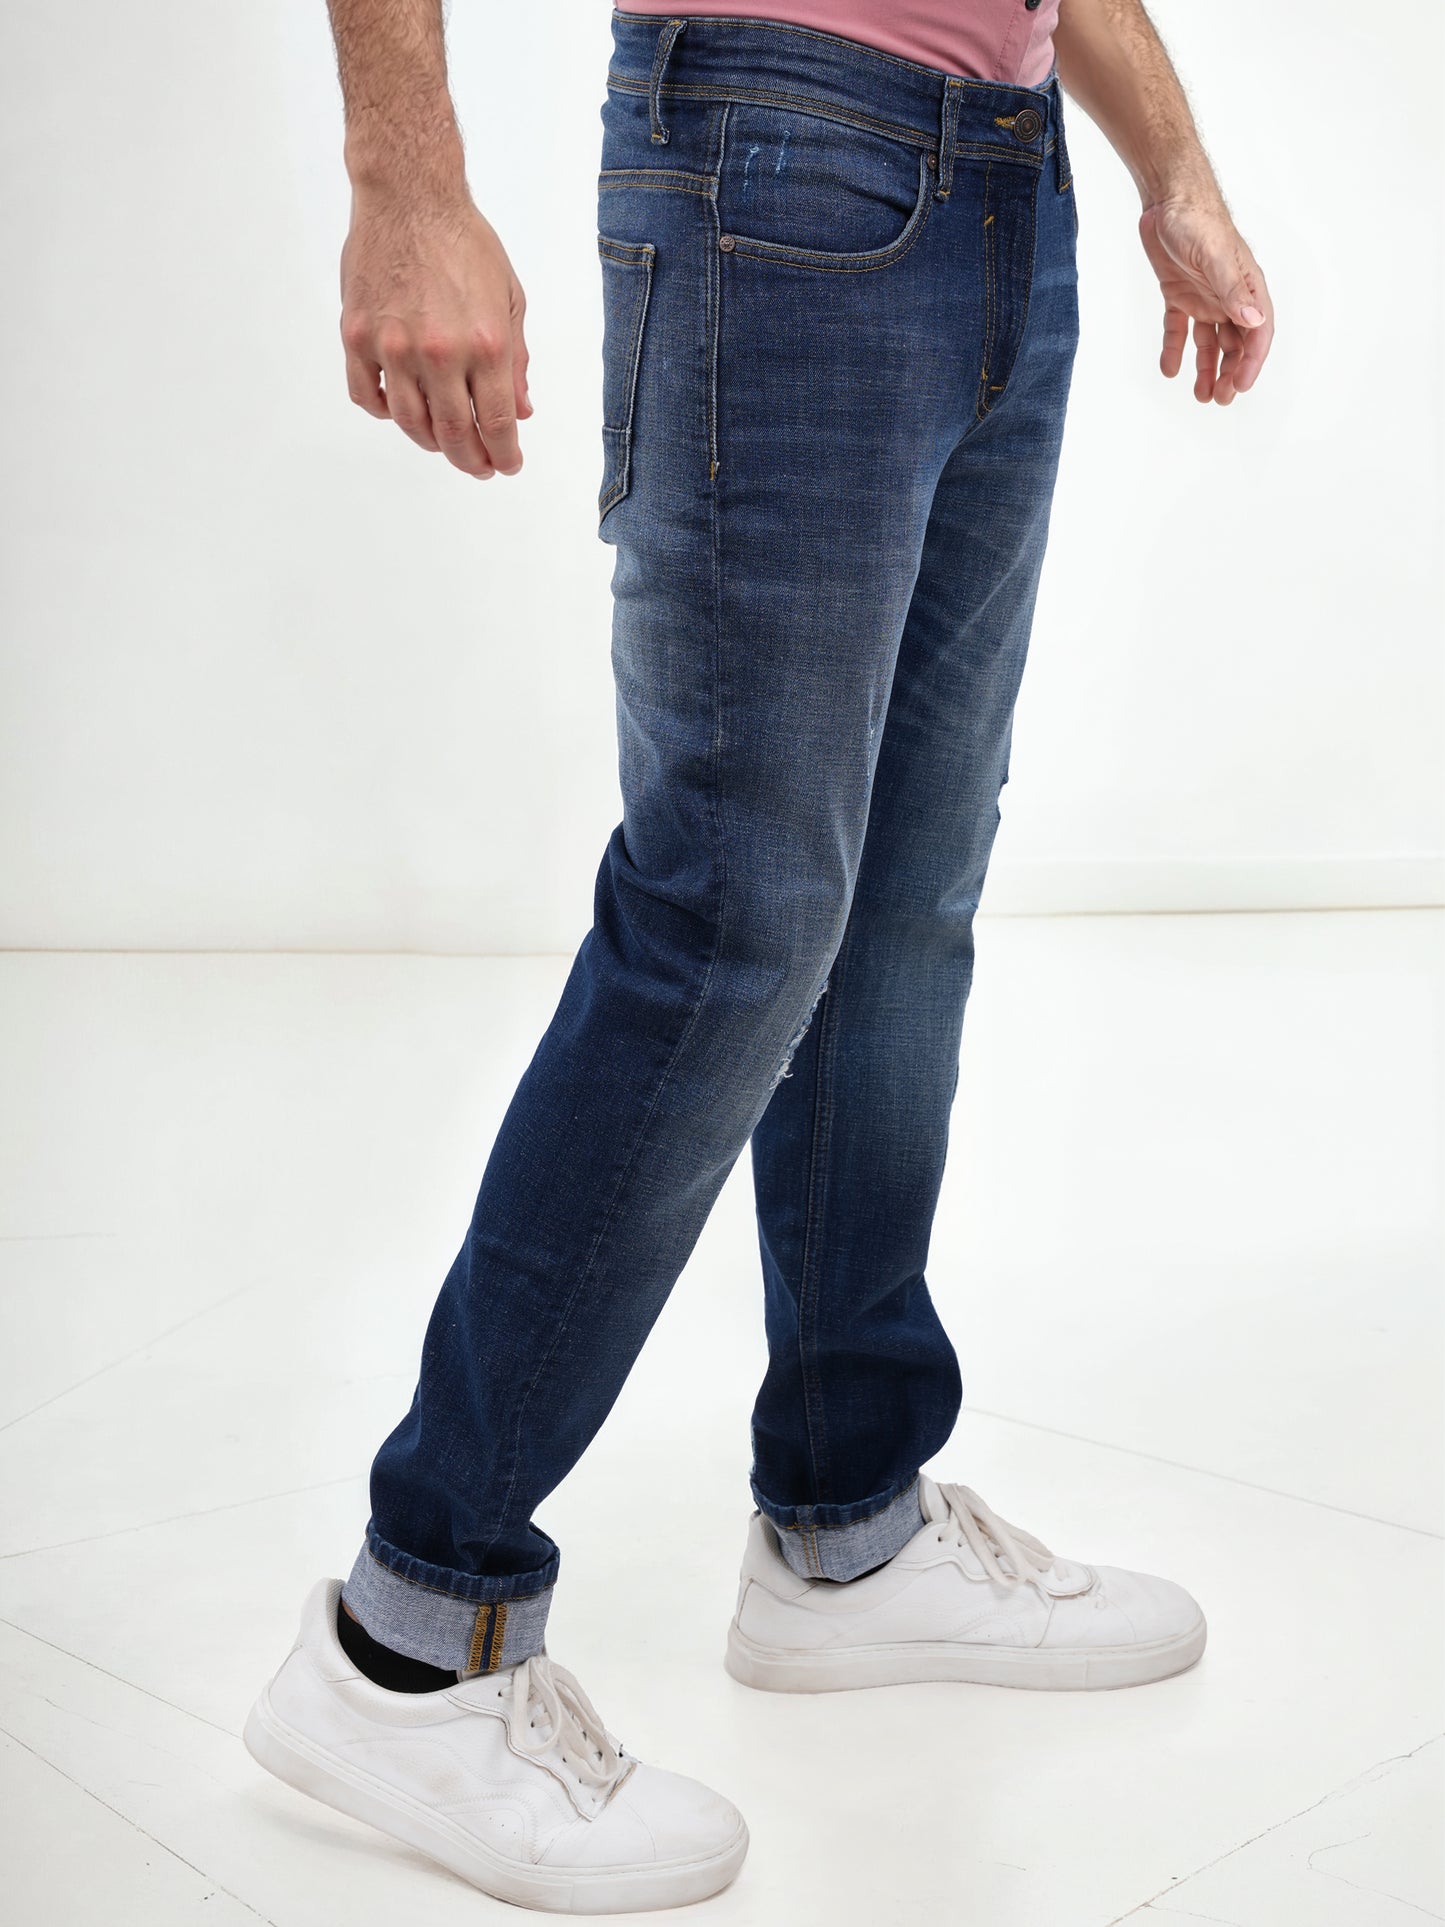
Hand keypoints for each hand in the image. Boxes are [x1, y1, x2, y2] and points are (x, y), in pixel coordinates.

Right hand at [339, 191, 531, 476]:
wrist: (409, 196)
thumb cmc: (463, 241)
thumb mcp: (508, 298)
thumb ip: (516, 360)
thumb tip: (520, 411)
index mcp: (485, 344)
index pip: (498, 423)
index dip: (504, 454)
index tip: (507, 465)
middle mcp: (440, 352)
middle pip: (455, 434)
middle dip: (471, 460)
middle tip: (479, 468)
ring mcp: (393, 347)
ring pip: (410, 423)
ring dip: (431, 443)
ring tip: (444, 444)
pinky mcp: (357, 336)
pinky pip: (368, 396)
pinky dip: (385, 413)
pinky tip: (402, 410)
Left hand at [1138, 197, 1273, 404]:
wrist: (1166, 199)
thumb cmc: (1197, 219)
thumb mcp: (1215, 255)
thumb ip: (1232, 288)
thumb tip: (1254, 321)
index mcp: (1246, 286)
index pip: (1258, 332)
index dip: (1252, 362)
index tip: (1240, 386)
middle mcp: (1228, 296)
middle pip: (1236, 343)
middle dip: (1230, 373)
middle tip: (1218, 399)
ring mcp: (1204, 296)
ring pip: (1210, 342)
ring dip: (1207, 369)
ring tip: (1200, 396)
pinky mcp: (1179, 295)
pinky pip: (1179, 329)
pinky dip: (1175, 349)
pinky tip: (1169, 369)